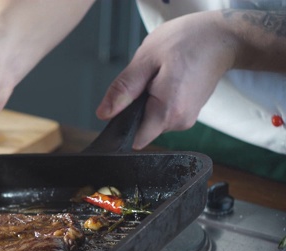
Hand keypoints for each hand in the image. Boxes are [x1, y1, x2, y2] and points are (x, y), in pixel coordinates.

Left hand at [95, 11, 236, 148]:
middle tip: (146, 80)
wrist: (222, 38)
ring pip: (152, 119)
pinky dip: (159, 99)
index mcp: (167, 112)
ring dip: (148, 101)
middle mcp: (179, 122)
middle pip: (142, 127)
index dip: (121, 126)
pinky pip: (163, 113)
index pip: (134, 138)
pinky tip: (167, 80)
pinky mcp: (189, 114)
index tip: (121, 108)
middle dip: (135, 107)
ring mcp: (186, 119)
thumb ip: (124, 89)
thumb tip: (104, 113)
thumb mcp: (146, 60)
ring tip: (160, 76)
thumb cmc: (187, 42)